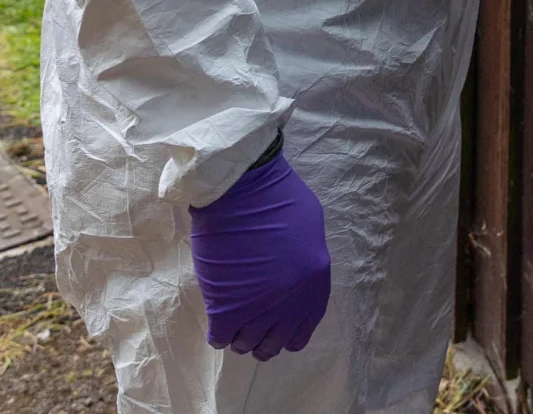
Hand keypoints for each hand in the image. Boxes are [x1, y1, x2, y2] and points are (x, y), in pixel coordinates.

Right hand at [188, 150, 330, 358]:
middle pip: (275, 342)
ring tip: (233, 323)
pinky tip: (217, 319)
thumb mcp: (312, 228)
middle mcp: (291, 303)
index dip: (288, 334)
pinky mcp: (225, 307)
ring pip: (247, 344)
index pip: (303, 330)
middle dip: (262, 341)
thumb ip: (307, 260)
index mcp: (315, 285)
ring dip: (240, 337)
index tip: (276, 329)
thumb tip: (294, 276)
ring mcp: (258, 308)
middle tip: (250, 329)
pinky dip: (218, 333)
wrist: (241, 189)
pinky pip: (220, 336)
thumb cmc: (279, 197)